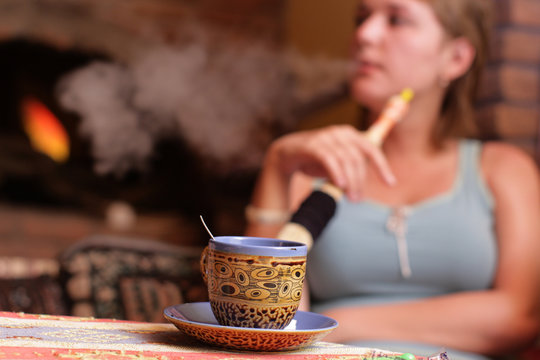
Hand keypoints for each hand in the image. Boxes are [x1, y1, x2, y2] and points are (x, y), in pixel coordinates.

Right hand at [267, 125, 395, 200]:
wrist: (288, 153)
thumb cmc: (316, 159)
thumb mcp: (338, 162)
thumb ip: (350, 169)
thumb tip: (360, 188)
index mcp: (351, 134)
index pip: (372, 149)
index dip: (382, 167)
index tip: (390, 184)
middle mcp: (340, 132)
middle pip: (358, 159)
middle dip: (360, 181)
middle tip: (357, 199)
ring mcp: (326, 137)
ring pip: (345, 161)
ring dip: (350, 182)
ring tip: (350, 197)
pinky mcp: (313, 145)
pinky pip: (329, 159)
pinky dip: (336, 173)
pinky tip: (339, 186)